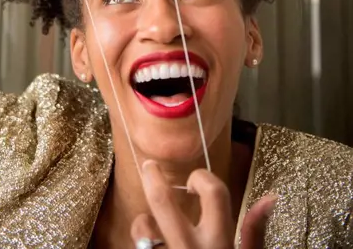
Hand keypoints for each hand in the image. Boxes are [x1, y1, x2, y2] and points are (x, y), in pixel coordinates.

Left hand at [131, 161, 276, 248]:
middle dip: (153, 177)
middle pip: (163, 201)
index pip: (214, 193)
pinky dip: (143, 242)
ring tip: (153, 227)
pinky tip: (152, 248)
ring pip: (142, 225)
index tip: (195, 179)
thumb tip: (270, 198)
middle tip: (149, 166)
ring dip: (145, 221)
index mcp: (219, 245)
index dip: (202, 177)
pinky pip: (137, 246)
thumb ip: (254, 233)